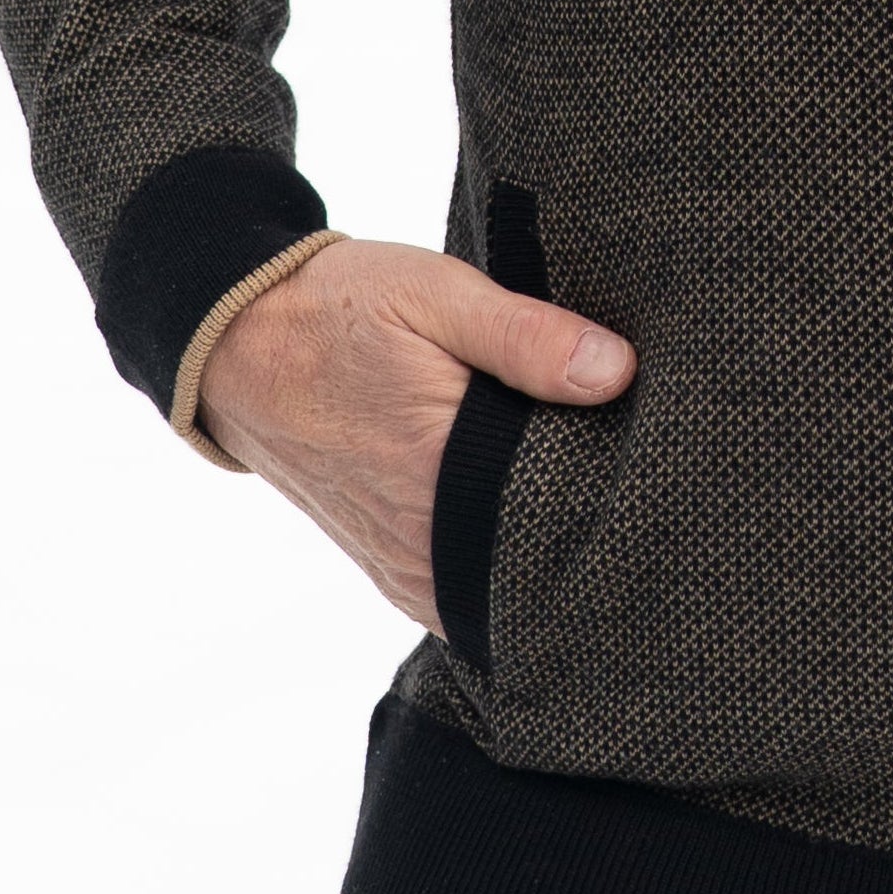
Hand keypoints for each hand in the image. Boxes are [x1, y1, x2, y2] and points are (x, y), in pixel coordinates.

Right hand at [196, 235, 633, 625]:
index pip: (556, 523)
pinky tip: (540, 543)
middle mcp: (417, 539)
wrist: (235, 343)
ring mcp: (400, 565)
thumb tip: (616, 372)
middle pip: (536, 571)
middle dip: (589, 544)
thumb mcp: (434, 293)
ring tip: (601, 523)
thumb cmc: (337, 309)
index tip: (657, 485)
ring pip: (499, 599)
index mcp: (435, 469)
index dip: (612, 510)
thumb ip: (527, 336)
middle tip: (644, 506)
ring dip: (545, 567)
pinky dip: (502, 582)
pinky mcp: (390, 570)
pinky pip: (464, 601)